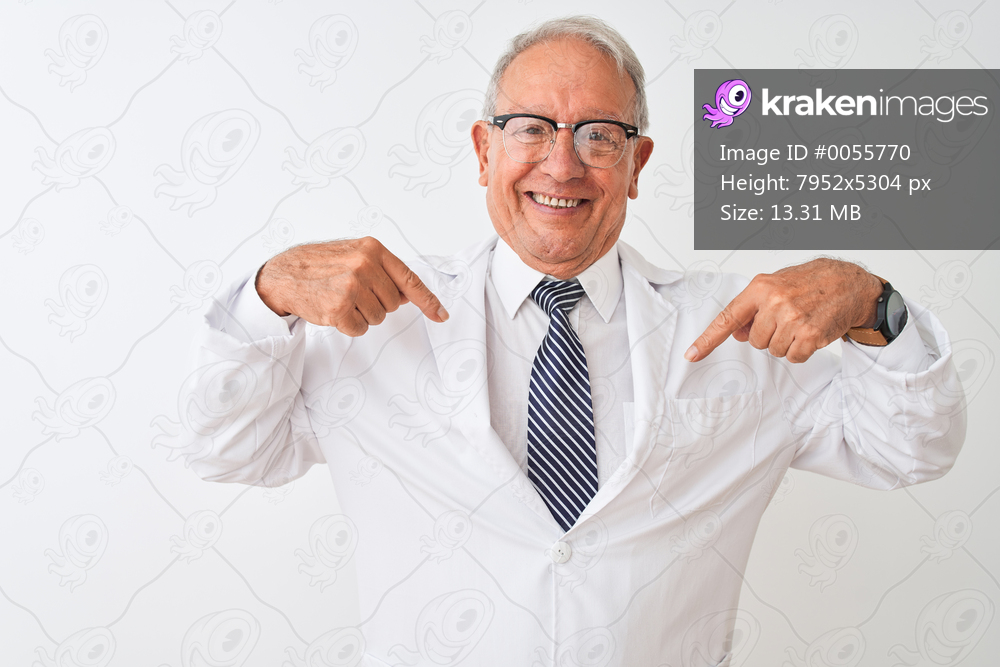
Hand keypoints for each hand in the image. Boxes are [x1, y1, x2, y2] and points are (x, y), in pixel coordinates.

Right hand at [255, 237, 448, 335]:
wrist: (284, 274)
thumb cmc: (321, 265)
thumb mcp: (355, 256)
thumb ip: (384, 272)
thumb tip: (408, 295)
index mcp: (373, 249)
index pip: (409, 279)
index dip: (428, 300)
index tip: (441, 315)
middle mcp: (364, 265)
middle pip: (393, 304)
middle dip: (376, 304)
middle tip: (352, 292)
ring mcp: (352, 286)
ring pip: (378, 318)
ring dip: (361, 315)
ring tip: (340, 298)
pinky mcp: (339, 308)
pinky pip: (360, 329)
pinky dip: (348, 325)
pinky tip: (333, 310)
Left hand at [685, 258, 882, 362]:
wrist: (850, 283)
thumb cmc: (812, 282)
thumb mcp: (776, 285)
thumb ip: (753, 308)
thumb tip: (736, 332)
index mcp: (761, 288)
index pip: (727, 318)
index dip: (707, 340)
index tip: (691, 354)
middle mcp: (774, 303)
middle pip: (755, 341)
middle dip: (769, 334)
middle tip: (788, 318)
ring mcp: (793, 319)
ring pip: (773, 350)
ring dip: (786, 342)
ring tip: (801, 321)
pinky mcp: (810, 335)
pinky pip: (793, 357)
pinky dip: (801, 350)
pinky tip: (811, 332)